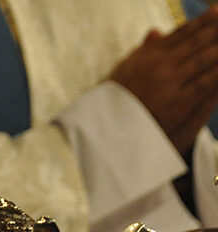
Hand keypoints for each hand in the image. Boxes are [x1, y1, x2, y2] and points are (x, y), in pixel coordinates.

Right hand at [109, 6, 217, 154]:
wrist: (107, 128)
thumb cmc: (114, 99)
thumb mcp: (123, 70)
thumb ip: (144, 51)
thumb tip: (156, 31)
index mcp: (148, 55)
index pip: (181, 33)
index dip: (202, 22)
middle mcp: (160, 65)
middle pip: (196, 43)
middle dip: (217, 30)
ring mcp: (170, 83)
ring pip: (204, 60)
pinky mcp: (177, 103)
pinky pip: (205, 83)